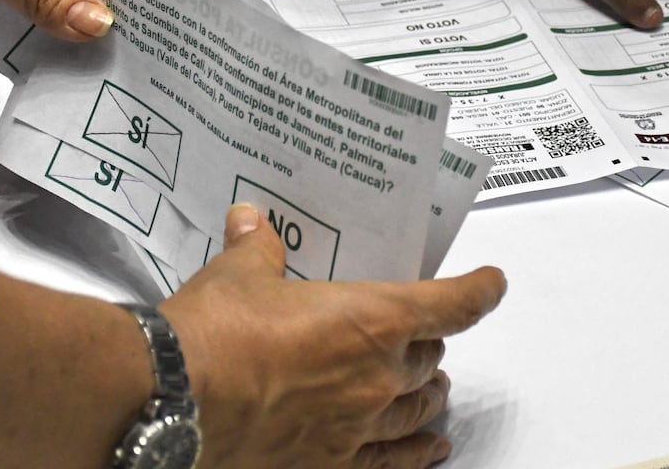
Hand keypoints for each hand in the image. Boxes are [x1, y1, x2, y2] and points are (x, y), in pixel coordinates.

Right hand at [161, 204, 506, 467]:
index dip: (479, 292)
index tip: (493, 283)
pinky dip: (418, 455)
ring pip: (417, 410)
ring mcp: (358, 426)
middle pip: (428, 358)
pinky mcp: (330, 464)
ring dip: (428, 396)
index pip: (451, 304)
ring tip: (435, 389)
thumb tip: (250, 223)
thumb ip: (256, 249)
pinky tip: (433, 450)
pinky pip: (392, 461)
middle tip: (421, 335)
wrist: (175, 398)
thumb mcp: (239, 274)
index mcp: (372, 319)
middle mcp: (378, 375)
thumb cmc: (216, 332)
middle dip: (429, 344)